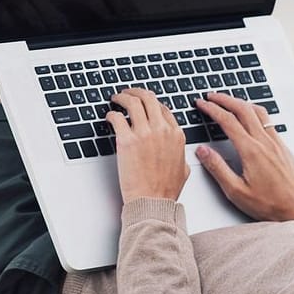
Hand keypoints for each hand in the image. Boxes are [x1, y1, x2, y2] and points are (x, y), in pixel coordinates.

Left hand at [108, 88, 188, 202]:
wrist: (152, 202)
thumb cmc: (165, 190)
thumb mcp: (183, 169)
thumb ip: (181, 156)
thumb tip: (179, 153)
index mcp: (176, 134)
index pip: (162, 108)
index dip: (150, 102)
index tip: (143, 102)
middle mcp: (161, 130)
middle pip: (148, 98)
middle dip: (136, 92)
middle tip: (127, 93)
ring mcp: (144, 134)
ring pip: (132, 102)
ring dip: (122, 97)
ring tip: (116, 98)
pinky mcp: (126, 141)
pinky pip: (117, 117)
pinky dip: (111, 114)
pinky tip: (109, 117)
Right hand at [193, 92, 293, 220]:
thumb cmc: (269, 204)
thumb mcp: (236, 192)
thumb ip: (217, 168)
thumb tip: (202, 151)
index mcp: (251, 151)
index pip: (228, 121)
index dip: (212, 109)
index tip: (202, 103)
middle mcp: (265, 142)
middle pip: (243, 109)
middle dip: (225, 99)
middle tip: (211, 96)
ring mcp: (276, 142)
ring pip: (258, 112)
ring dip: (241, 103)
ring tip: (229, 101)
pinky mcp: (283, 147)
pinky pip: (268, 121)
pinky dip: (255, 112)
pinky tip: (251, 116)